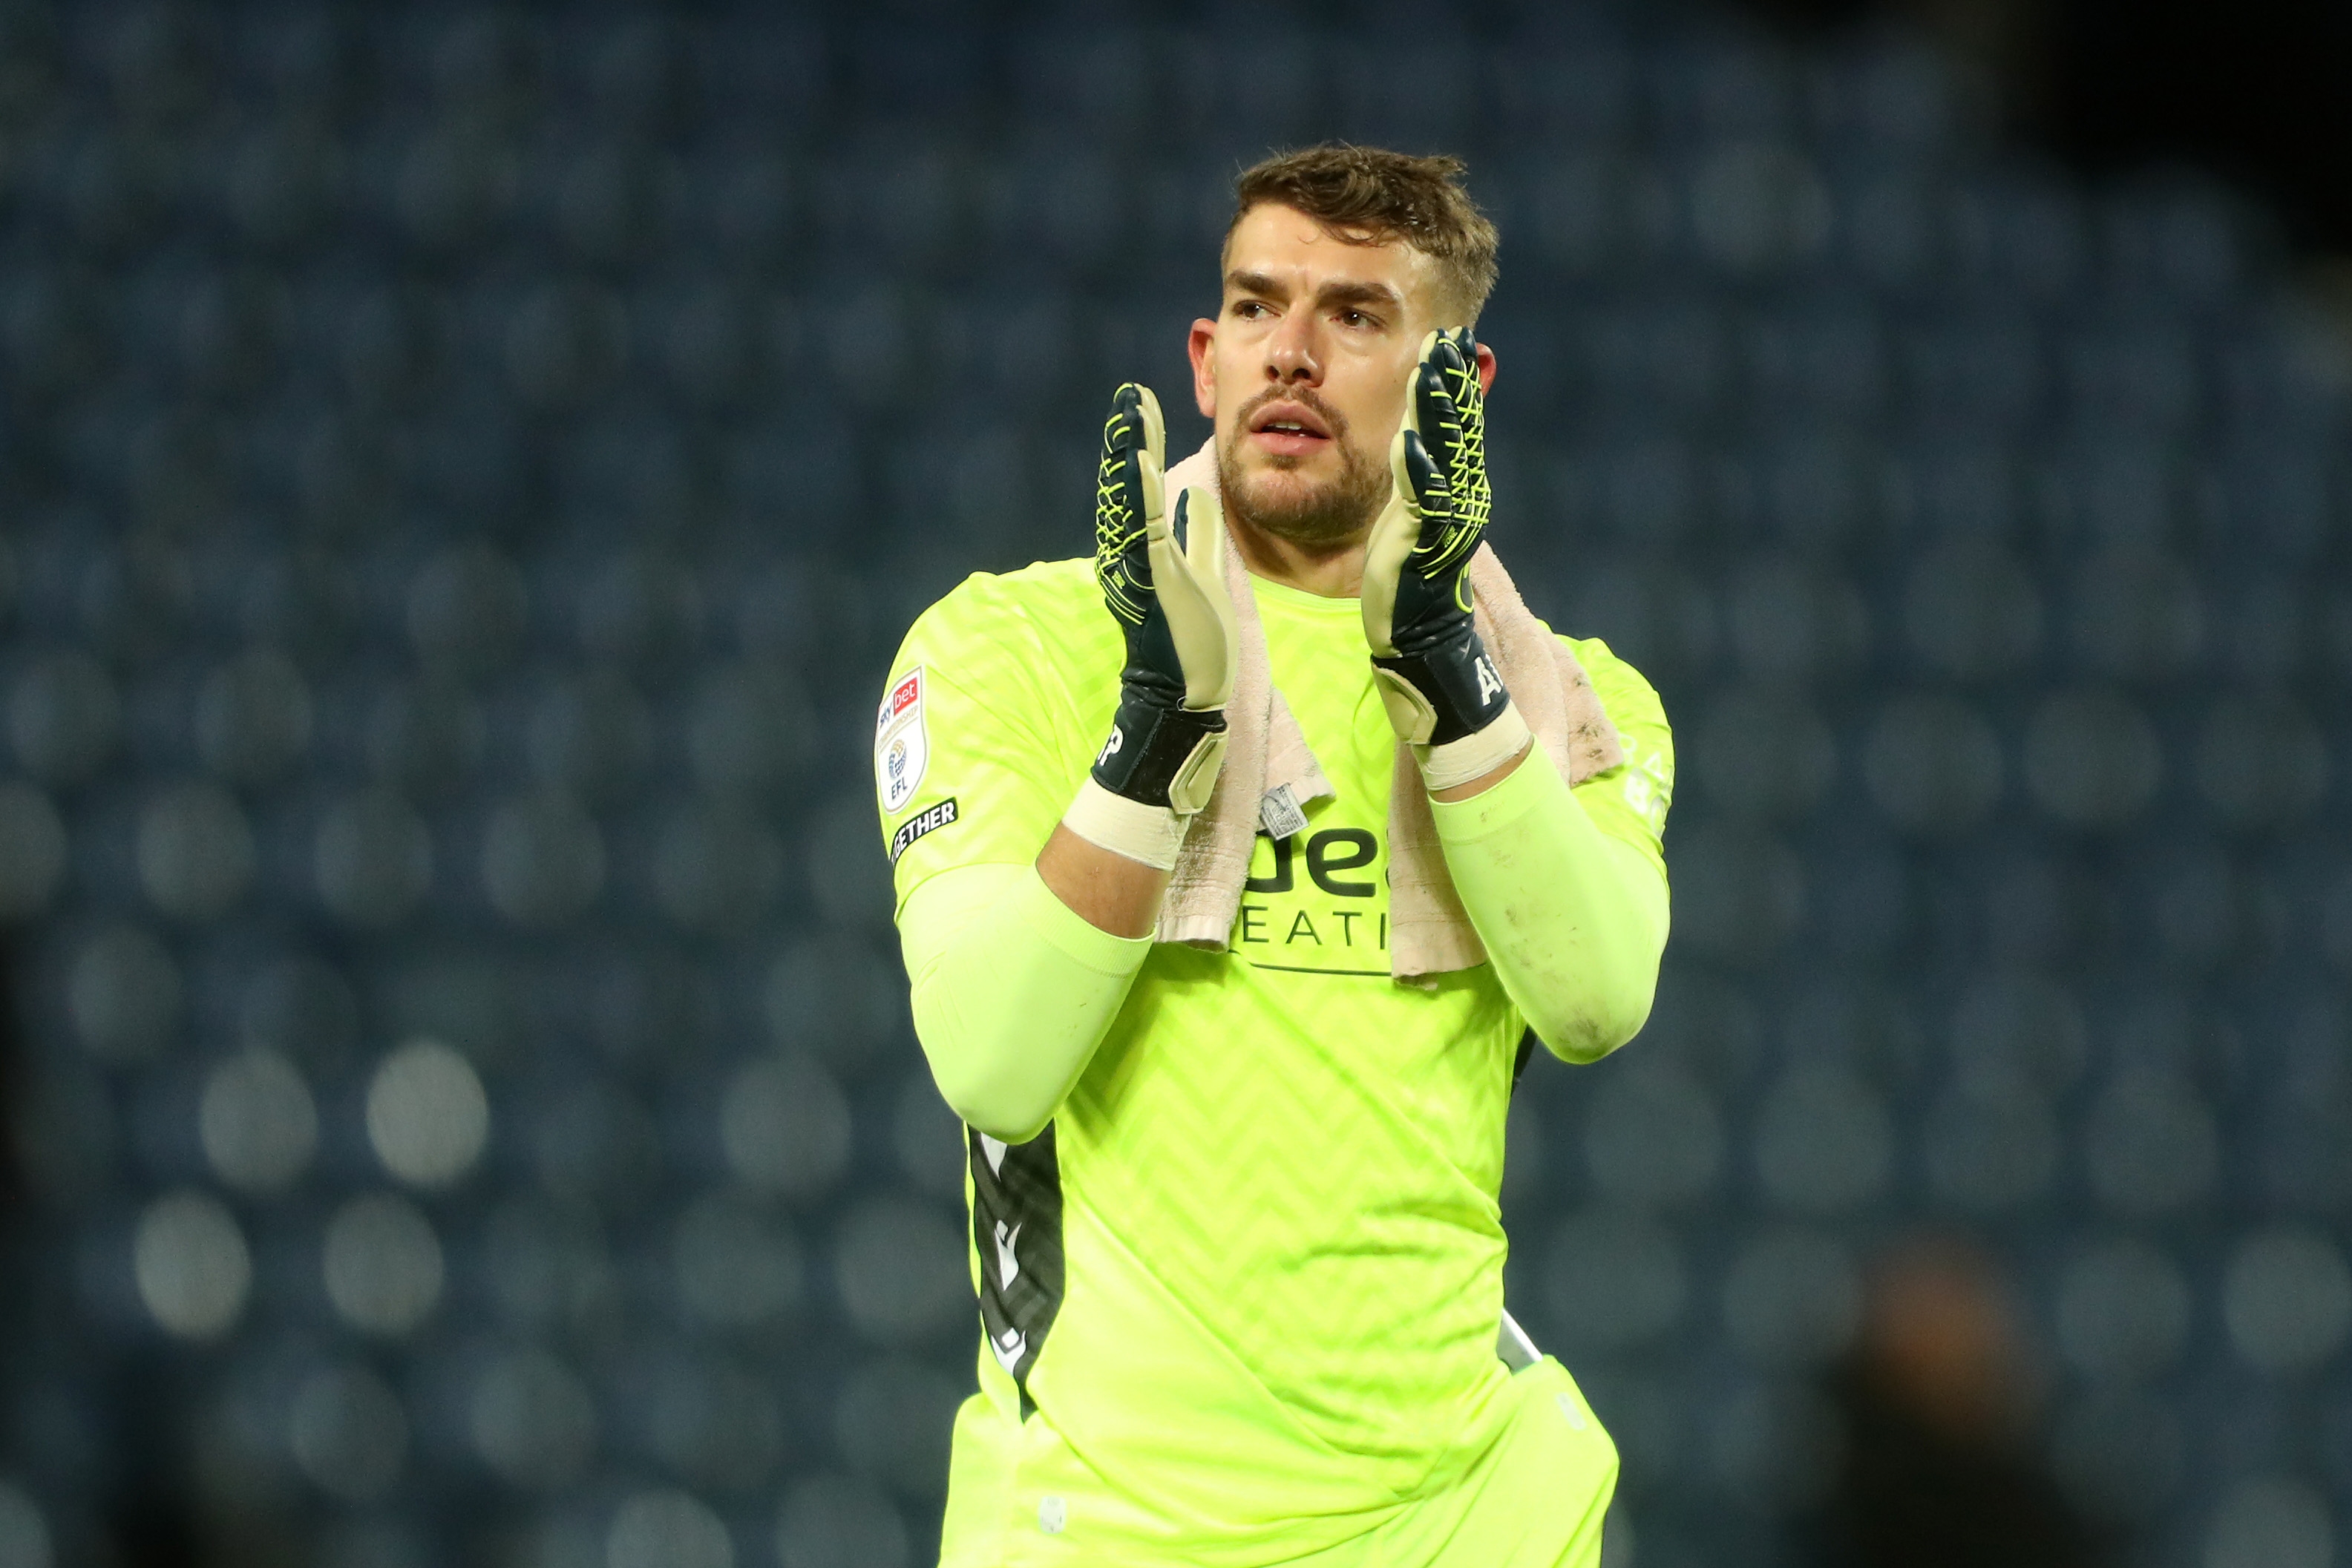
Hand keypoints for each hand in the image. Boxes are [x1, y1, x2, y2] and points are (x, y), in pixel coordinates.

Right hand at [1087, 384, 1239, 818]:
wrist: (1188, 695)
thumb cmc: (1195, 641)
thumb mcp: (1206, 570)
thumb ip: (1201, 532)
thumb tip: (1201, 492)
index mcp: (1148, 547)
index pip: (1144, 484)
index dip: (1142, 443)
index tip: (1143, 403)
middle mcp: (1134, 552)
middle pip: (1130, 484)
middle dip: (1131, 438)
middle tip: (1131, 394)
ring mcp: (1141, 567)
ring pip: (1131, 501)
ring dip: (1130, 456)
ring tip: (1131, 412)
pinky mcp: (1154, 583)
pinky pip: (1147, 533)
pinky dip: (1141, 498)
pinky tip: (1141, 465)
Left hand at [1361, 329, 1511, 751]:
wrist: (1418, 633)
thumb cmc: (1408, 571)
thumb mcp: (1412, 509)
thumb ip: (1418, 469)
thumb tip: (1418, 429)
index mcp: (1453, 485)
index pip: (1455, 423)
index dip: (1452, 380)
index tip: (1447, 336)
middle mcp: (1459, 495)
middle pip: (1457, 429)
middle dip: (1451, 382)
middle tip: (1446, 336)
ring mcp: (1445, 519)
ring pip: (1444, 456)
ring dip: (1437, 413)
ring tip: (1430, 371)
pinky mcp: (1424, 543)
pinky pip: (1422, 502)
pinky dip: (1417, 471)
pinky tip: (1408, 441)